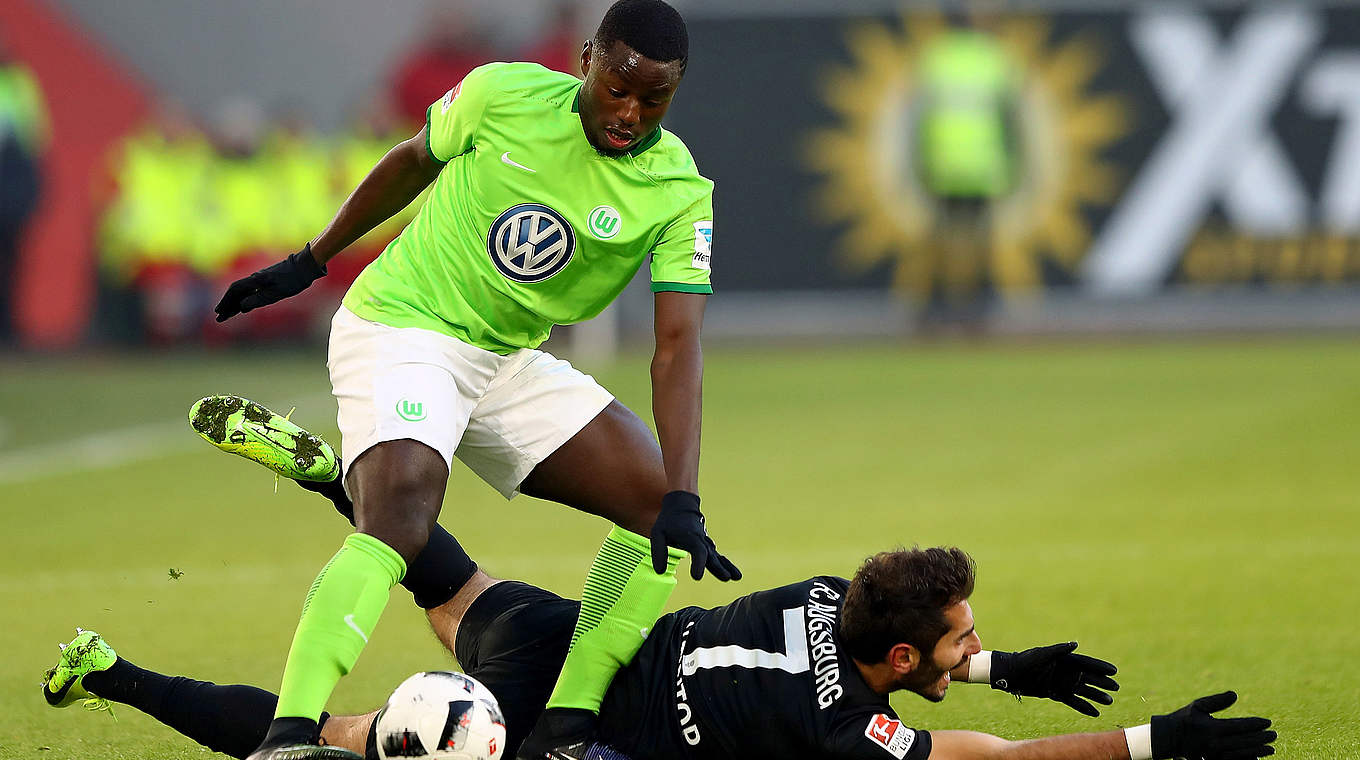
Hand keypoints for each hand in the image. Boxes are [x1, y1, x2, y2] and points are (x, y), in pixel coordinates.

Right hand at [214, 245, 325, 321]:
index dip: (226, 301)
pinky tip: (243, 308)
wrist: (305, 267)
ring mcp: (261, 280)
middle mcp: (255, 279)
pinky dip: (245, 301)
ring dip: (235, 304)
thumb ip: (258, 300)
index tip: (219, 311)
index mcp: (255, 280)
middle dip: (228, 305)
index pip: (235, 291)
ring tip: (228, 315)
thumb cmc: (293, 280)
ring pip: (244, 293)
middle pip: (237, 293)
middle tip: (220, 318)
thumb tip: (242, 306)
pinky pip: (252, 293)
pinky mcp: (267, 282)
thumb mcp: (276, 293)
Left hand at [649, 491, 740, 581]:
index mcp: (690, 537)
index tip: (697, 577)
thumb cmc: (668, 521)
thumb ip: (658, 552)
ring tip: (737, 577)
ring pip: (717, 556)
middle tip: (726, 578)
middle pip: (711, 556)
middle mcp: (701, 540)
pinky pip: (718, 556)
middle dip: (718, 567)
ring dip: (726, 566)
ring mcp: (706, 543)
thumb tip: (660, 572)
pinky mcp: (707, 546)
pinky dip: (725, 564)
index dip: (698, 564)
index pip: (698, 552)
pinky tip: (734, 574)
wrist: (682, 505)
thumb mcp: (657, 534)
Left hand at [989, 642, 1118, 715]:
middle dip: (1102, 682)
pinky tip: (1095, 712)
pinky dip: (1083, 707)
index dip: (1100, 667)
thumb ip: (1059, 650)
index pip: (1086, 663)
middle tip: (1116, 687)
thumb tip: (1075, 644)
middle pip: (1088, 678)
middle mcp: (1065, 672)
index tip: (1114, 671)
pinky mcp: (1055, 693)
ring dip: (1096, 696)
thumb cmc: (1026, 660)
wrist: (1012, 674)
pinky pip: (1073, 701)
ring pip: (1083, 691)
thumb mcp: (1042, 654)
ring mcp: (1061, 683)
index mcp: (1064, 660)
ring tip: (1110, 701)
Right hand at [1151, 691, 1274, 759]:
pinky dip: (1247, 758)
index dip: (1256, 724)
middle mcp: (1214, 743)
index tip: (1268, 722)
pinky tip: (1257, 756)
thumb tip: (1235, 695)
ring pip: (1242, 754)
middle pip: (1244, 741)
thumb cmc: (1184, 719)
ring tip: (1271, 748)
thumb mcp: (1198, 706)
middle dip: (1261, 738)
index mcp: (1211, 727)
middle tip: (1274, 734)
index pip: (1240, 726)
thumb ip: (1217, 701)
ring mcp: (1213, 755)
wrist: (1168, 738)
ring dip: (1258, 751)